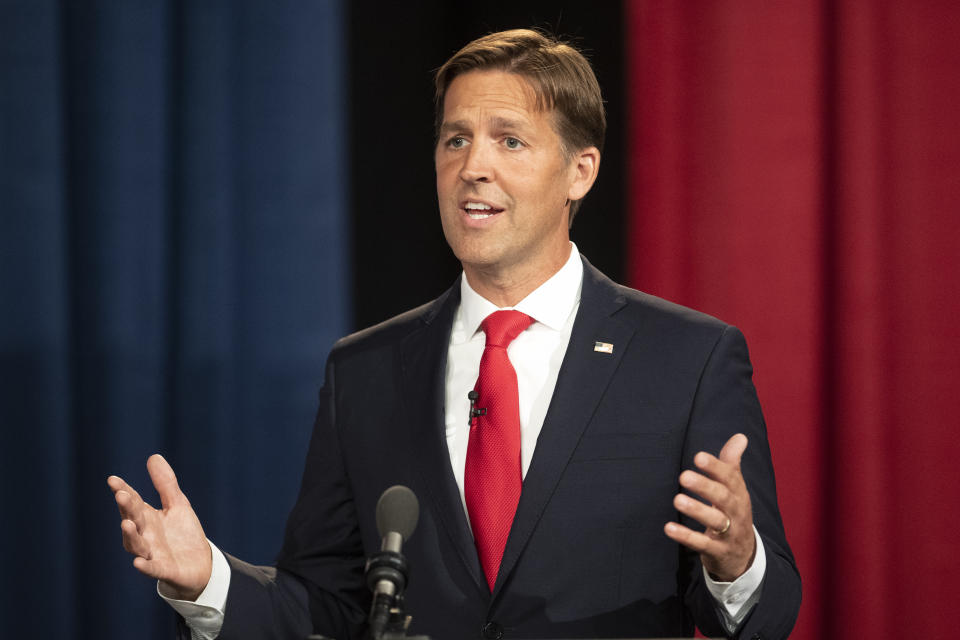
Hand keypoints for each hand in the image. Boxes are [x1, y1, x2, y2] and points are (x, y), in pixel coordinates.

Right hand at [107, 454, 211, 600]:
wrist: (199, 564)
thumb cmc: (182, 533)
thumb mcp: (177, 504)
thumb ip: (165, 484)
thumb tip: (153, 456)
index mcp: (147, 518)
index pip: (132, 502)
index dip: (123, 491)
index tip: (113, 479)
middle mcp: (145, 535)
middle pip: (133, 520)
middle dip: (127, 509)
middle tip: (121, 495)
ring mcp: (153, 553)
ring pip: (137, 545)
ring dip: (131, 535)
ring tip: (126, 522)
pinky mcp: (164, 569)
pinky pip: (152, 568)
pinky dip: (145, 566)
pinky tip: (138, 563)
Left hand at [664, 433, 755, 581]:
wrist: (744, 555)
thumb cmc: (733, 513)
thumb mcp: (735, 489)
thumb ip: (731, 463)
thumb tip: (740, 436)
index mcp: (739, 494)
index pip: (730, 478)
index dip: (715, 467)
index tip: (698, 457)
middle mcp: (737, 513)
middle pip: (723, 498)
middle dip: (705, 487)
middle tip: (684, 476)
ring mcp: (729, 533)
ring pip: (715, 521)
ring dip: (697, 510)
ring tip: (677, 499)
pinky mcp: (718, 551)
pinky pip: (703, 544)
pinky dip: (686, 537)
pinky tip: (668, 527)